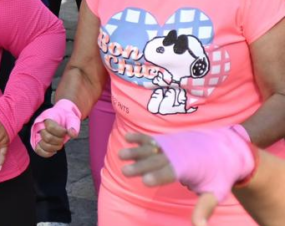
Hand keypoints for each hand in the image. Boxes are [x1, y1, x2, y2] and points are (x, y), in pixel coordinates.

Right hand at [31, 99, 80, 157]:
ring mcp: (36, 134)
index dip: (61, 132)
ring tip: (59, 143)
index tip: (65, 131)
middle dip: (59, 140)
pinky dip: (48, 153)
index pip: (51, 127)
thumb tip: (72, 134)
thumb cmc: (65, 118)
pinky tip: (54, 149)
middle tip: (63, 138)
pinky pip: (39, 151)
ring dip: (55, 147)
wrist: (60, 118)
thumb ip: (73, 125)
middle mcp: (39, 126)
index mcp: (47, 117)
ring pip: (43, 145)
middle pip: (48, 138)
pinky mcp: (36, 142)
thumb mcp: (72, 118)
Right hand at [119, 127, 255, 225]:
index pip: (172, 173)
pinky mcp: (168, 140)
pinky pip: (152, 139)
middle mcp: (178, 154)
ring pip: (151, 148)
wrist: (226, 149)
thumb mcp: (215, 192)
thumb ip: (204, 208)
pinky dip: (140, 138)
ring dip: (136, 151)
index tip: (145, 181)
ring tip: (121, 155)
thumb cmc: (218, 175)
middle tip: (125, 172)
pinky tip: (128, 139)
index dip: (159, 176)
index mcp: (189, 168)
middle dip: (141, 166)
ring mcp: (172, 146)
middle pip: (157, 161)